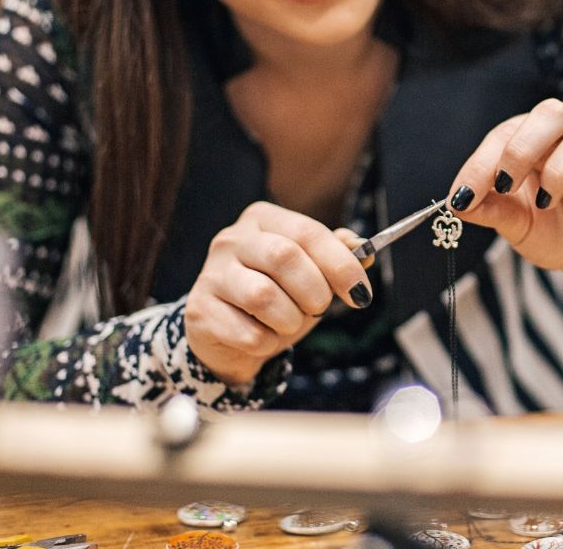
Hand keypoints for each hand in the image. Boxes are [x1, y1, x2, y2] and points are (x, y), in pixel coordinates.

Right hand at [185, 201, 372, 386]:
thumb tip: (363, 249)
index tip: (361, 294)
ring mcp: (211, 274)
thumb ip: (336, 257)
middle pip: (285, 257)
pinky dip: (267, 342)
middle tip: (319, 309)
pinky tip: (263, 337)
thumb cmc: (277, 296)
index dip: (341, 264)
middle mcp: (231, 239)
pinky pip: (248, 333)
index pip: (308, 232)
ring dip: (290, 319)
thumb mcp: (311, 274)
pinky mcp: (199, 311)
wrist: (228, 336)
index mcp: (263, 219)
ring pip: (263, 296)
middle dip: (315, 291)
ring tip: (289, 323)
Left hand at [448, 98, 562, 305]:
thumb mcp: (516, 224)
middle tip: (505, 184)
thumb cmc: (553, 230)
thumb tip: (456, 203)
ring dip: (560, 167)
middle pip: (554, 112)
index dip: (482, 162)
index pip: (508, 133)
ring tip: (545, 202)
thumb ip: (491, 210)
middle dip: (523, 146)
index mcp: (539, 143)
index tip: (462, 196)